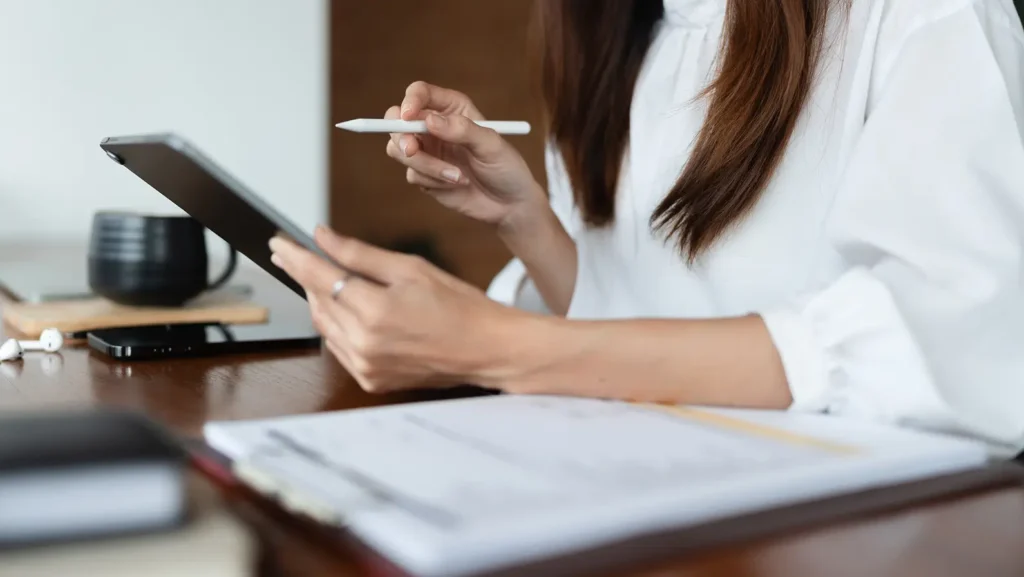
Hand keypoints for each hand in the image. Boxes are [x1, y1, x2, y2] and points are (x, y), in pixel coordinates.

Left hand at [268, 227, 515, 392]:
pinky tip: (347, 309)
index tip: (277, 243)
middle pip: (318, 301)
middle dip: (306, 276)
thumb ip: (360, 254)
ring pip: (324, 325)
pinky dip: (336, 325)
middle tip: (296, 254)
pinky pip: (338, 347)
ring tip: (325, 277)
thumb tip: (322, 238)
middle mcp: (364, 344)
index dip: (295, 257)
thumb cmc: (459, 306)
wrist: (487, 349)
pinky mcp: (371, 380)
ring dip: (320, 300)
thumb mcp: (411, 268)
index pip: (319, 277)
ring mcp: (365, 366)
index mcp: (375, 311)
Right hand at [385, 81, 545, 231]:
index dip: (410, 101)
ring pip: (399, 149)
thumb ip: (461, 129)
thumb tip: (429, 121)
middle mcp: (434, 126)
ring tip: (457, 177)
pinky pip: (411, 174)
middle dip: (401, 135)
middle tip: (412, 150)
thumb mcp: (491, 145)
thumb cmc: (505, 168)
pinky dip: (431, 180)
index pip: (420, 93)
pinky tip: (455, 184)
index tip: (409, 116)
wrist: (508, 204)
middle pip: (397, 119)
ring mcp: (426, 150)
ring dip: (425, 165)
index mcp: (452, 108)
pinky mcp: (423, 174)